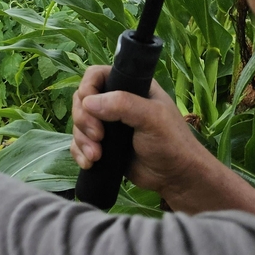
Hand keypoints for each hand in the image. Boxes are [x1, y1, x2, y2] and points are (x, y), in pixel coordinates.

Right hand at [70, 66, 206, 199]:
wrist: (176, 178)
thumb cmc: (172, 143)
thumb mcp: (152, 118)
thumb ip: (123, 105)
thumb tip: (87, 103)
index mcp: (130, 87)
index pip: (96, 76)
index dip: (87, 89)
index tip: (90, 108)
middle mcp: (116, 102)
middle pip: (82, 101)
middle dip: (83, 120)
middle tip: (98, 137)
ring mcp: (108, 125)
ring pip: (78, 124)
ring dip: (82, 140)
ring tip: (96, 156)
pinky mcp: (103, 145)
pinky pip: (78, 143)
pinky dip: (79, 152)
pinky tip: (89, 163)